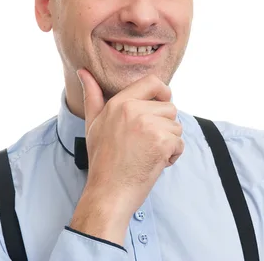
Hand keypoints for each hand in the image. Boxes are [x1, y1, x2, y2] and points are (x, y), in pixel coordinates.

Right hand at [70, 70, 183, 243]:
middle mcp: (134, 110)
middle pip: (169, 107)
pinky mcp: (161, 142)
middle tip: (146, 143)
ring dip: (169, 142)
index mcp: (119, 103)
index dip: (163, 91)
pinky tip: (156, 163)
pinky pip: (180, 143)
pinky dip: (173, 155)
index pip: (152, 82)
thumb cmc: (102, 160)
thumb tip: (84, 72)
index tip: (163, 103)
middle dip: (165, 126)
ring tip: (149, 153)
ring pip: (176, 126)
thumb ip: (92, 96)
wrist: (109, 192)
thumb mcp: (93, 124)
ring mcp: (149, 126)